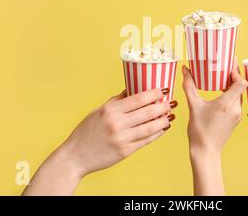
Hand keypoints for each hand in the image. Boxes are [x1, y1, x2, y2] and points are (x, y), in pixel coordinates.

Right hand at [23, 89, 176, 194]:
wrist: (75, 157)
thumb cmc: (85, 132)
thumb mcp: (97, 111)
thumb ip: (115, 101)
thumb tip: (131, 90)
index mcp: (110, 110)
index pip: (138, 99)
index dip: (154, 93)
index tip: (163, 89)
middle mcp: (117, 123)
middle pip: (147, 112)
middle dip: (163, 106)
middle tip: (172, 102)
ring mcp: (122, 138)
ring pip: (150, 127)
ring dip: (163, 120)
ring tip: (170, 115)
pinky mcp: (125, 151)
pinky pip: (146, 141)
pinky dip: (156, 134)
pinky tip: (162, 128)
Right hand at [182, 59, 247, 194]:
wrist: (205, 151)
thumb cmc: (199, 131)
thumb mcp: (193, 105)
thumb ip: (189, 85)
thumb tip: (185, 69)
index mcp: (227, 103)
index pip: (241, 82)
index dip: (237, 70)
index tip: (230, 61)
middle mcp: (235, 108)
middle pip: (241, 86)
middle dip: (234, 74)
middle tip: (225, 64)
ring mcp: (237, 114)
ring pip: (240, 94)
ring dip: (233, 84)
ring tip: (223, 75)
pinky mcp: (235, 119)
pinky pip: (237, 101)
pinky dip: (232, 93)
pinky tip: (222, 90)